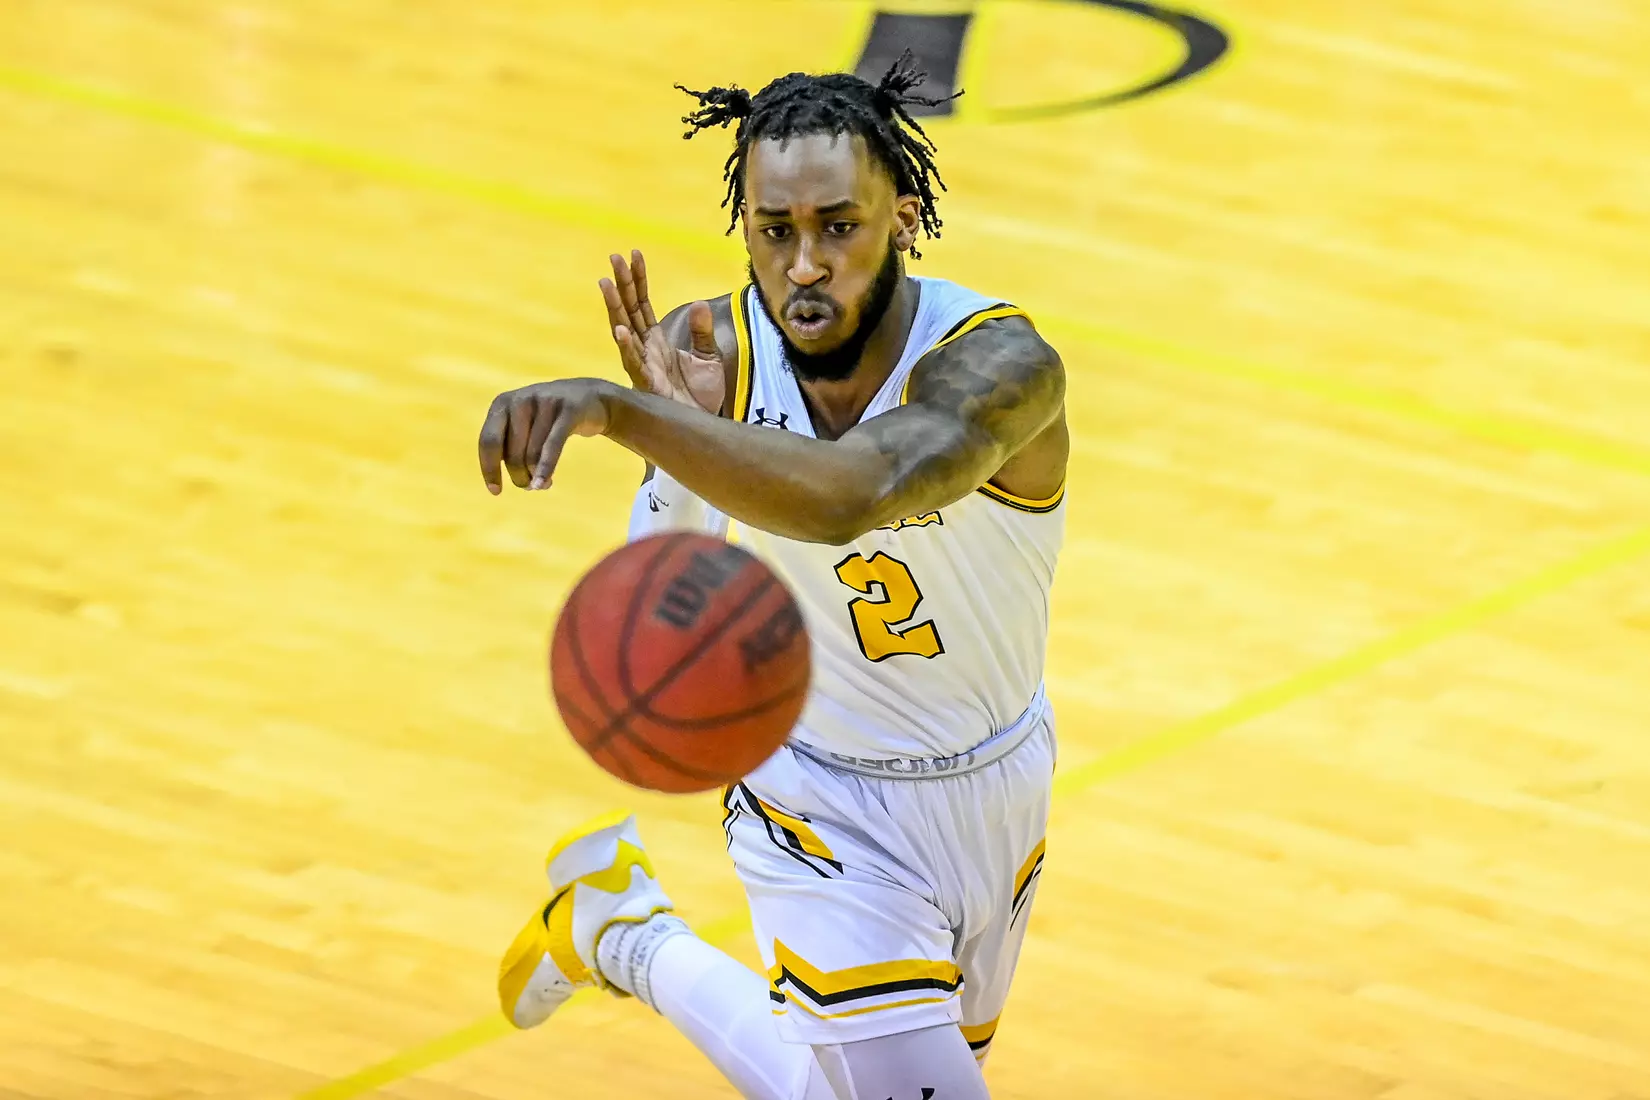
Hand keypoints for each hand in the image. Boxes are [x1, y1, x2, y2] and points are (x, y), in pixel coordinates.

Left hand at [478, 378, 615, 494]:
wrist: (589, 397)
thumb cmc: (549, 419)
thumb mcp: (523, 427)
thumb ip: (508, 448)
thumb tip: (497, 482)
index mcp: (502, 404)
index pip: (488, 442)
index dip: (490, 469)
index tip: (496, 491)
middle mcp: (520, 400)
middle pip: (512, 453)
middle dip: (519, 476)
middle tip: (528, 487)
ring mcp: (545, 402)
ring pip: (533, 453)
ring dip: (536, 475)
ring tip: (543, 484)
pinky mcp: (568, 410)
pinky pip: (553, 445)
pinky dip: (546, 468)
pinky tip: (544, 484)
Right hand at [599, 250, 723, 414]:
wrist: (705, 424)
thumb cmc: (701, 395)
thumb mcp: (708, 356)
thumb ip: (702, 331)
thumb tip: (699, 303)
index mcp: (656, 341)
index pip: (643, 304)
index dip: (638, 280)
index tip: (634, 254)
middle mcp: (644, 350)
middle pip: (629, 311)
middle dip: (622, 284)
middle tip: (614, 257)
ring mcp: (643, 365)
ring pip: (624, 331)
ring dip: (615, 308)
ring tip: (606, 284)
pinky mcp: (647, 384)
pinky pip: (634, 362)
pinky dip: (627, 346)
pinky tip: (620, 329)